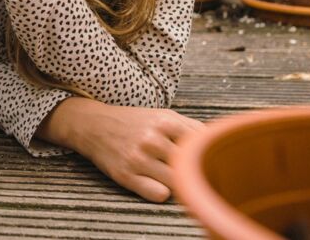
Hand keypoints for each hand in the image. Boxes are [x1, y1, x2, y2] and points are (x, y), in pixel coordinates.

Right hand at [58, 100, 202, 202]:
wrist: (92, 124)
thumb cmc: (132, 122)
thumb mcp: (162, 115)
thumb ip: (190, 128)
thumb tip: (217, 145)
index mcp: (165, 121)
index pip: (203, 145)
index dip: (205, 153)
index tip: (201, 157)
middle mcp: (152, 139)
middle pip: (191, 166)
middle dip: (193, 170)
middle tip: (188, 171)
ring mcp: (138, 158)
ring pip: (178, 182)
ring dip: (177, 182)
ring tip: (170, 176)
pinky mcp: (126, 175)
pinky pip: (159, 194)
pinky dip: (161, 192)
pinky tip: (155, 182)